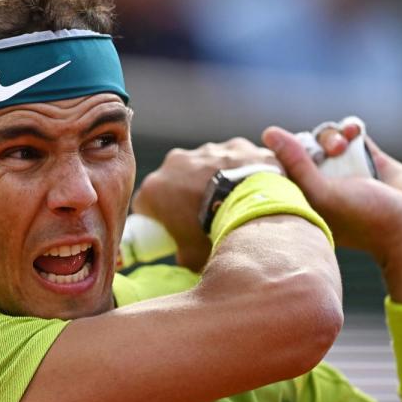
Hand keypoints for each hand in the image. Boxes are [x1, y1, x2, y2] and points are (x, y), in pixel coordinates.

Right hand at [132, 139, 279, 270]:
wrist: (256, 210)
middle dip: (185, 193)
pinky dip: (241, 168)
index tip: (170, 227)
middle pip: (175, 179)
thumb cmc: (215, 234)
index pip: (145, 203)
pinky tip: (253, 186)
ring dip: (214, 178)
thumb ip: (182, 252)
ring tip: (233, 201)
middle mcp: (175, 162)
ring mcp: (206, 150)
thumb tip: (187, 255)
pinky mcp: (235, 144)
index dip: (156, 216)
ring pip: (206, 164)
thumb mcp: (190, 256)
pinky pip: (235, 156)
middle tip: (204, 214)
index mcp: (155, 189)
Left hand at [262, 124, 401, 301]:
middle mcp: (322, 186)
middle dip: (312, 143)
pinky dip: (350, 127)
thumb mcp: (321, 194)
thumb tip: (268, 132)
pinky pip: (351, 133)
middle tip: (329, 153)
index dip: (283, 154)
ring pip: (326, 138)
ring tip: (344, 145)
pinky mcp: (368, 158)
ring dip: (332, 135)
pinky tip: (355, 131)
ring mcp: (345, 171)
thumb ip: (295, 163)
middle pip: (303, 149)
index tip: (297, 156)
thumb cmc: (365, 219)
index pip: (279, 169)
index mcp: (303, 201)